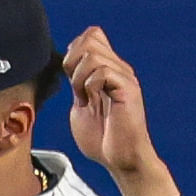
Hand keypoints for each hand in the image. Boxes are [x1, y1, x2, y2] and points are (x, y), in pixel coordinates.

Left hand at [64, 29, 178, 195]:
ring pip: (92, 55)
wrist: (121, 159)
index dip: (73, 50)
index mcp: (107, 70)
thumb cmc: (102, 139)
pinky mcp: (128, 89)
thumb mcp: (80, 106)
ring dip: (79, 77)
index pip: (91, 35)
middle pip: (90, 37)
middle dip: (72, 60)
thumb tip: (67, 62)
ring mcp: (124, 77)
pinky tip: (91, 101)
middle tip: (75, 88)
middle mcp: (118, 68)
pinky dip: (89, 86)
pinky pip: (102, 72)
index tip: (70, 78)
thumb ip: (76, 84)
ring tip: (84, 98)